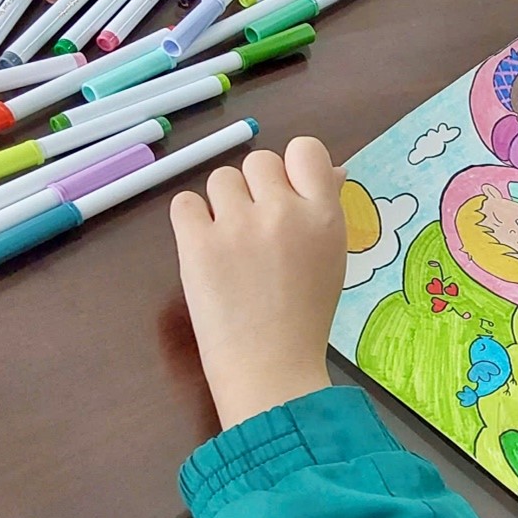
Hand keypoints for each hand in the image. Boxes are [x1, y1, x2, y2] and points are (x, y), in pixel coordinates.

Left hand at [170, 137, 346, 430]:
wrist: (270, 368)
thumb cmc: (306, 315)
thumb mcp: (332, 256)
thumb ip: (325, 208)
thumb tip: (326, 168)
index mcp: (323, 215)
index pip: (305, 149)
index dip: (292, 166)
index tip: (286, 192)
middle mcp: (283, 212)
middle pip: (259, 161)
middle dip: (255, 188)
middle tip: (256, 226)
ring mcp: (237, 226)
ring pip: (220, 178)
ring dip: (223, 203)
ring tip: (231, 242)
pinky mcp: (197, 244)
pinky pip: (184, 202)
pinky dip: (192, 220)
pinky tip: (206, 246)